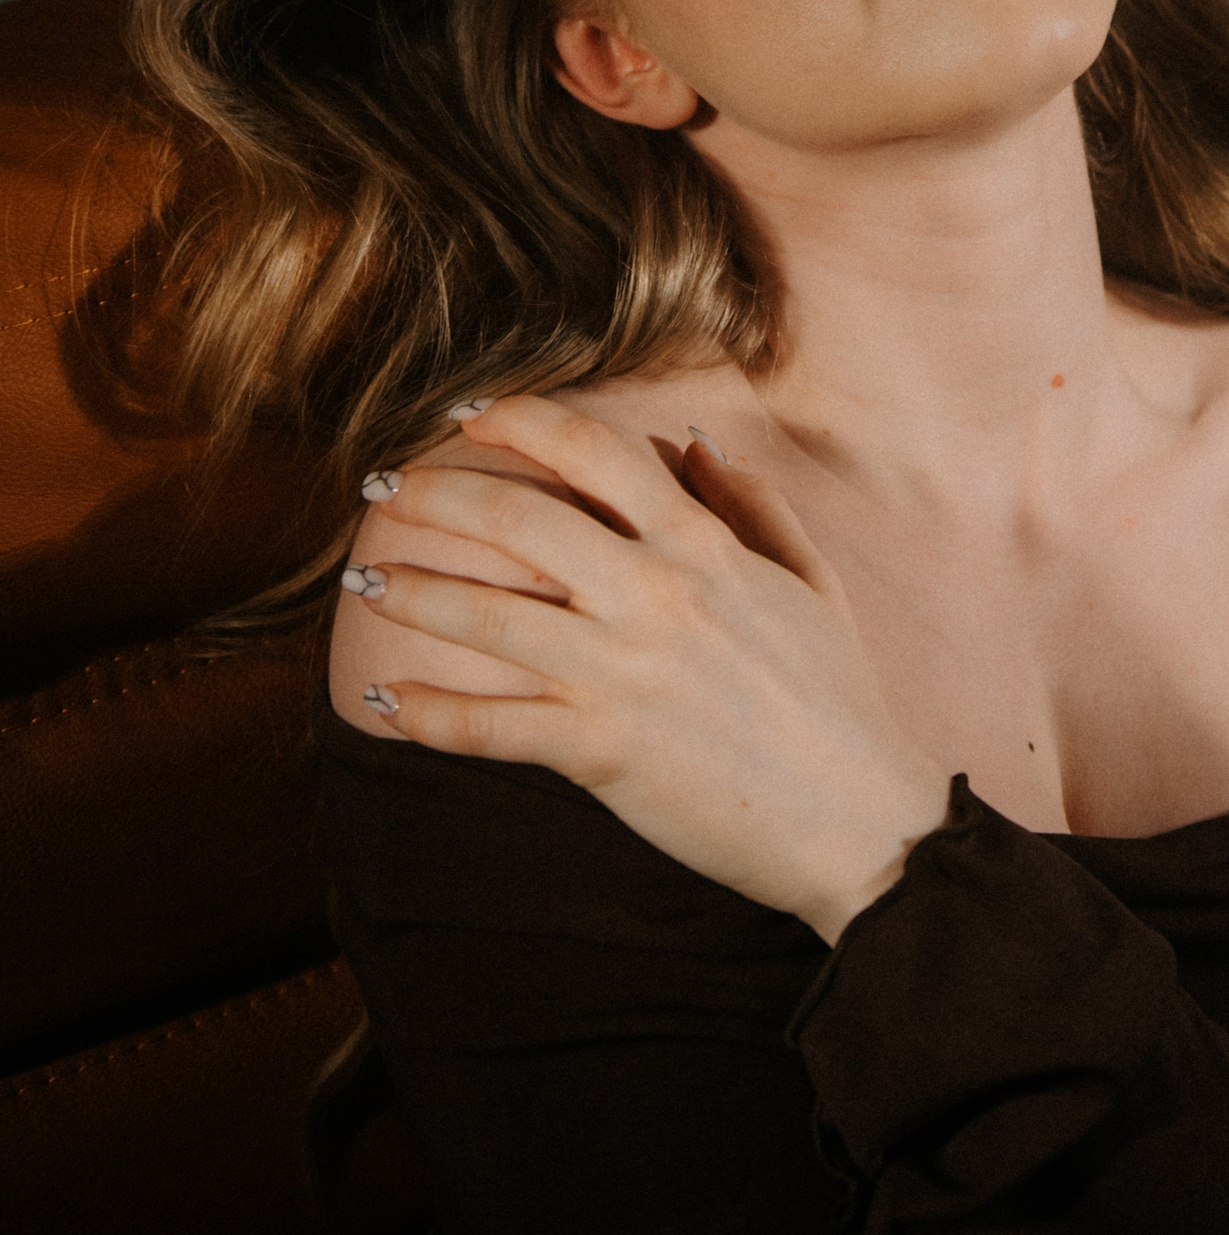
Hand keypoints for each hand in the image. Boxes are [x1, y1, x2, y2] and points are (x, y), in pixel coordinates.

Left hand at [349, 396, 951, 941]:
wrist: (857, 818)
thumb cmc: (838, 699)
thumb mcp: (810, 582)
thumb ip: (751, 505)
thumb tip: (690, 444)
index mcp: (703, 548)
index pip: (595, 452)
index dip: (521, 420)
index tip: (470, 416)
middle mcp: (653, 596)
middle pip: (516, 517)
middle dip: (433, 493)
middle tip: (385, 491)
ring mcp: (621, 674)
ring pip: (484, 616)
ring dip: (409, 593)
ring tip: (365, 583)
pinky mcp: (600, 751)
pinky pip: (489, 728)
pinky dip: (427, 713)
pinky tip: (385, 699)